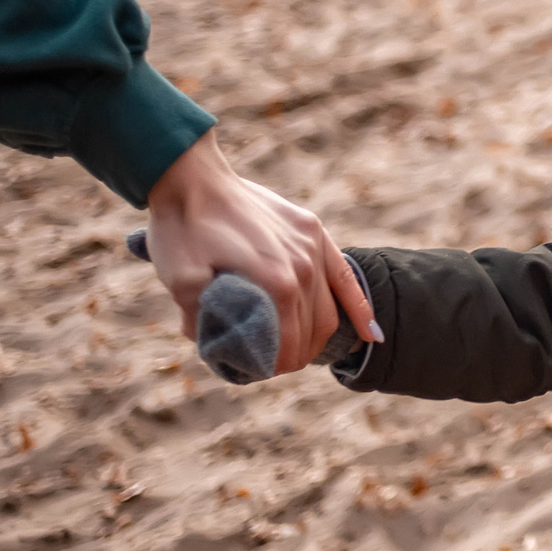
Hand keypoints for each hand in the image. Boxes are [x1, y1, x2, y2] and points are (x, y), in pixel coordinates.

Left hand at [142, 132, 378, 374]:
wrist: (192, 178)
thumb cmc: (182, 230)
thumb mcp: (181, 282)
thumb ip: (201, 319)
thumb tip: (217, 343)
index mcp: (276, 283)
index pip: (289, 342)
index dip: (276, 365)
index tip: (258, 372)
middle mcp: (304, 267)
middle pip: (314, 328)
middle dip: (296, 354)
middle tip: (273, 364)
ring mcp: (312, 246)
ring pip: (330, 307)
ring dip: (318, 336)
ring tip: (298, 350)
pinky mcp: (312, 229)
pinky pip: (344, 276)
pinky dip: (359, 308)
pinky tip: (371, 333)